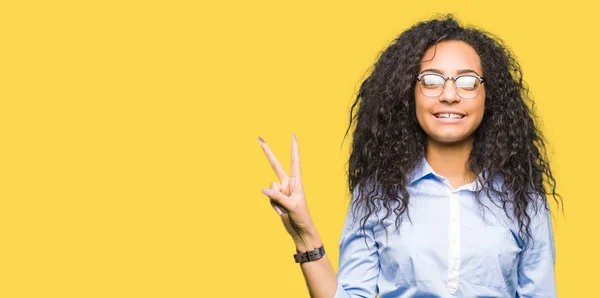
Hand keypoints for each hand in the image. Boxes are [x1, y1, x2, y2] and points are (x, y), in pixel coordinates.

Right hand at [258, 134, 319, 249]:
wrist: (300, 231)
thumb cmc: (302, 217)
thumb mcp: (292, 206)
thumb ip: (279, 197)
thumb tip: (264, 189)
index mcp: (297, 182)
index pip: (295, 161)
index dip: (294, 149)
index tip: (293, 135)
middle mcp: (288, 184)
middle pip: (276, 166)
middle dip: (268, 153)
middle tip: (259, 138)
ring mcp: (281, 191)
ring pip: (270, 188)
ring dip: (276, 200)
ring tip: (285, 209)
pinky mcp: (276, 199)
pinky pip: (269, 198)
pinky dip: (273, 206)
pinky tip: (281, 212)